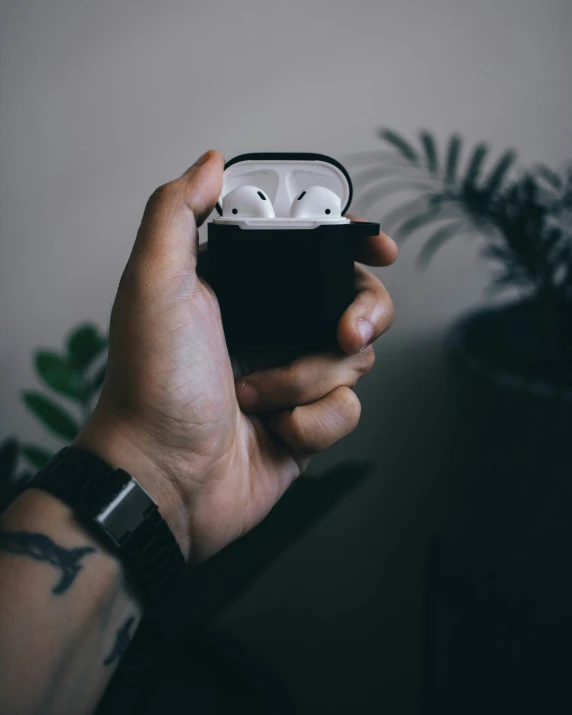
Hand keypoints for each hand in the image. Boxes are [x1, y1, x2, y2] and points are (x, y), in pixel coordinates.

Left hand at [76, 151, 396, 562]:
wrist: (163, 479)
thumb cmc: (153, 383)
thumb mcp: (154, 284)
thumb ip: (176, 213)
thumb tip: (211, 162)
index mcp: (243, 289)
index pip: (310, 248)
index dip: (350, 241)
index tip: (376, 248)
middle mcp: (271, 327)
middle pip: (352, 299)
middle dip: (362, 311)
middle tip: (346, 331)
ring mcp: (292, 376)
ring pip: (354, 357)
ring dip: (309, 379)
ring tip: (258, 396)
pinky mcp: (305, 423)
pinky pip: (346, 410)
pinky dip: (313, 422)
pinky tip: (275, 431)